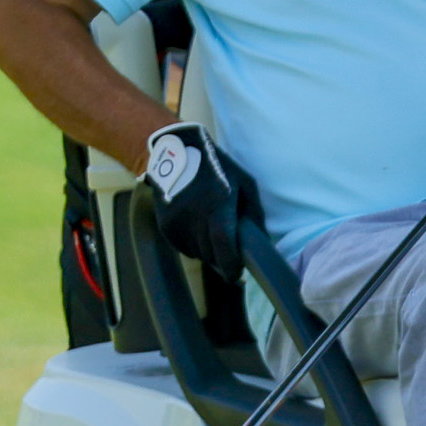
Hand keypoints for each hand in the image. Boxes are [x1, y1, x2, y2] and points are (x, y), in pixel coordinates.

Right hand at [140, 122, 250, 280]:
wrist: (178, 151)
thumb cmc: (219, 167)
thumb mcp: (245, 183)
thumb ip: (254, 214)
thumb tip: (261, 242)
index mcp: (217, 205)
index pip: (223, 246)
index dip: (231, 266)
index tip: (237, 275)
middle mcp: (194, 217)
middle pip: (210, 255)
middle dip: (222, 257)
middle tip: (228, 248)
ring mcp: (176, 222)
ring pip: (196, 254)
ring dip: (207, 250)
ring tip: (211, 232)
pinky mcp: (165, 225)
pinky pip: (182, 247)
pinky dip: (193, 245)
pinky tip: (197, 228)